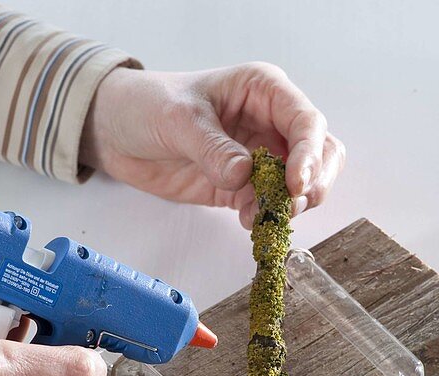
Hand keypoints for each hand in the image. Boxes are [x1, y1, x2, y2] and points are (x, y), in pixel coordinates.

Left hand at [81, 63, 345, 228]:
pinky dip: (269, 218)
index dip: (309, 153)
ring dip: (293, 205)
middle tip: (290, 205)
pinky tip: (248, 221)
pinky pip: (272, 205)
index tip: (296, 183)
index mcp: (263, 91)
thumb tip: (244, 175)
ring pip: (304, 183)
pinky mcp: (244, 187)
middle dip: (314, 182)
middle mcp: (270, 122)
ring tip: (264, 216)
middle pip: (321, 153)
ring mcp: (261, 156)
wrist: (116, 132)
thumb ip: (212, 148)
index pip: (306, 121)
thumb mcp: (178, 119)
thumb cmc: (148, 105)